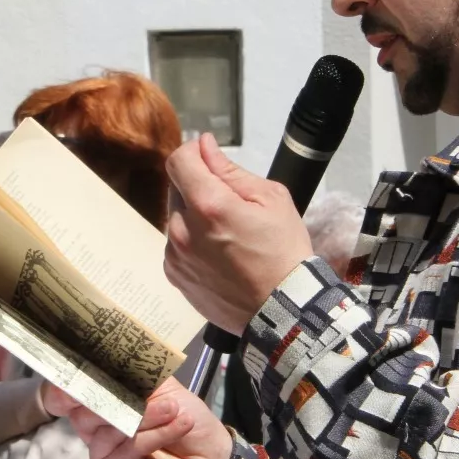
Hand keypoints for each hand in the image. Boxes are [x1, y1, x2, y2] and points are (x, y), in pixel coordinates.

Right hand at [42, 379, 232, 458]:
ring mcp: (101, 454)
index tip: (84, 367)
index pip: (64, 394)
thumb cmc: (184, 418)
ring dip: (147, 417)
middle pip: (82, 411)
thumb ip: (134, 372)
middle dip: (120, 398)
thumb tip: (111, 350)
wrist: (212, 458)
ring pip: (109, 430)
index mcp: (100, 403)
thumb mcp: (161, 387)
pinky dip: (155, 436)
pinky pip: (125, 451)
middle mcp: (94, 429)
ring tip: (174, 411)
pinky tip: (178, 428)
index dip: (67, 382)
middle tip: (152, 392)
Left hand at [164, 133, 312, 335]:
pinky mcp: (174, 275)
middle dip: (199, 187)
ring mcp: (175, 255)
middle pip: (177, 189)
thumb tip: (205, 147)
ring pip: (176, 219)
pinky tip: (218, 256)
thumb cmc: (283, 252)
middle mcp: (182, 229)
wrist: (283, 311)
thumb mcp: (271, 200)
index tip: (209, 158)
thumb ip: (230, 171)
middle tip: (231, 205)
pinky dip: (191, 243)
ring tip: (226, 236)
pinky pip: (176, 246)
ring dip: (194, 217)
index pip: (179, 160)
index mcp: (208, 205)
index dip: (194, 152)